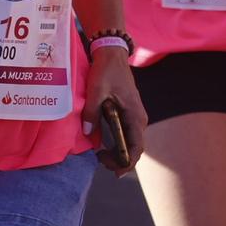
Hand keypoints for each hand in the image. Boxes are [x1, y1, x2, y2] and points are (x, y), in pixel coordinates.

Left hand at [82, 48, 147, 177]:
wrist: (112, 54)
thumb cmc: (106, 71)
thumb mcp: (96, 90)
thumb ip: (92, 111)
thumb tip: (87, 132)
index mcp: (135, 115)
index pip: (136, 147)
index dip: (127, 163)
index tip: (113, 171)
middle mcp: (138, 118)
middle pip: (135, 147)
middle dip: (121, 161)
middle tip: (101, 162)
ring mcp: (135, 115)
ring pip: (132, 142)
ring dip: (120, 153)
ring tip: (101, 156)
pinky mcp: (129, 112)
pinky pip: (128, 134)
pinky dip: (119, 144)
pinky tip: (105, 146)